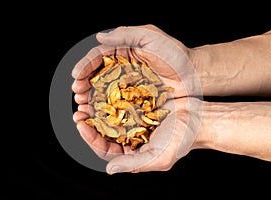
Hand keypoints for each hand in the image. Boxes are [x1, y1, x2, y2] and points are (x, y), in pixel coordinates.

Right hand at [72, 24, 201, 104]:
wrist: (193, 74)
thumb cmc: (175, 54)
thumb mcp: (151, 37)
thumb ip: (126, 33)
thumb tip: (100, 37)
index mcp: (123, 50)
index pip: (99, 56)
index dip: (85, 65)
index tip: (76, 76)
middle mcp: (122, 67)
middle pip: (97, 74)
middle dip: (84, 83)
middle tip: (77, 93)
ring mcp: (128, 84)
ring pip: (104, 90)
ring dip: (91, 97)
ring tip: (82, 104)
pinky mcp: (135, 98)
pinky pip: (117, 102)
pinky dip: (106, 108)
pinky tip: (97, 113)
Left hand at [73, 97, 202, 173]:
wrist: (199, 119)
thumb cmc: (183, 140)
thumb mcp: (160, 156)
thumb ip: (135, 164)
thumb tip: (110, 170)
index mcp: (132, 152)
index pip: (104, 149)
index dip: (90, 138)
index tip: (81, 125)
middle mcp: (130, 138)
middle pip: (103, 132)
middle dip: (88, 122)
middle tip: (78, 111)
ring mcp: (133, 121)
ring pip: (109, 116)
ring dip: (96, 108)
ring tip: (85, 99)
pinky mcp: (138, 107)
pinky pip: (121, 102)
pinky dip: (110, 97)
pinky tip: (103, 89)